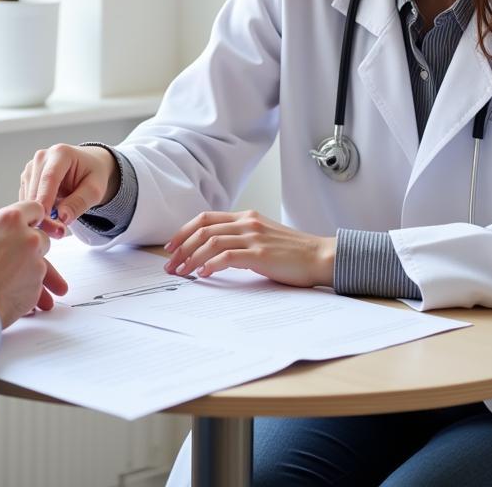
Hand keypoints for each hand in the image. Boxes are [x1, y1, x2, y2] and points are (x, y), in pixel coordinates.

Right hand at [0, 201, 67, 327]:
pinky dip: (25, 287)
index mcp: (11, 220)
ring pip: (40, 261)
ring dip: (28, 267)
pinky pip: (35, 284)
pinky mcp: (37, 286)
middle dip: (30, 245)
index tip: (26, 224)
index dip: (30, 217)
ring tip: (4, 278)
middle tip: (12, 255)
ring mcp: (36, 263)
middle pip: (41, 236)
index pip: (34, 208)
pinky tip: (6, 291)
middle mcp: (29, 238)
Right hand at [19, 143, 118, 233]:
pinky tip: (49, 218)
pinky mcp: (27, 178)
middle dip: (43, 213)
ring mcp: (31, 167)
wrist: (88, 166)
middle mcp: (42, 157)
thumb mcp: (95, 190)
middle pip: (36, 188)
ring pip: (28, 196)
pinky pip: (26, 199)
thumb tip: (62, 217)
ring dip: (38, 214)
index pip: (49, 178)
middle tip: (57, 233)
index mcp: (61, 153)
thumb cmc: (92, 175)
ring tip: (56, 228)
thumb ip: (79, 202)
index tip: (45, 221)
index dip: (46, 200)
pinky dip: (34, 211)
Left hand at [163, 210, 336, 287]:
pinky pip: (227, 256)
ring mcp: (253, 237)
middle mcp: (247, 222)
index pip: (205, 218)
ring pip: (211, 242)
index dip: (184, 231)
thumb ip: (242, 238)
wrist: (320, 256)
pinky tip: (202, 275)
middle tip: (170, 264)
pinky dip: (210, 264)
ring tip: (181, 272)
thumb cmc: (293, 252)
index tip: (171, 246)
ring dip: (191, 258)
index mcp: (246, 216)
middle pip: (203, 229)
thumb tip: (214, 252)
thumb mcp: (263, 237)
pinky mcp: (260, 254)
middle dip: (182, 247)